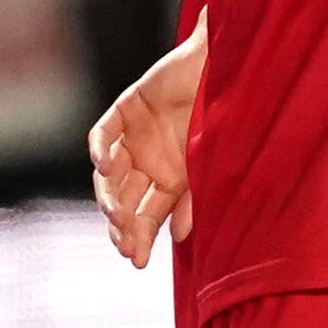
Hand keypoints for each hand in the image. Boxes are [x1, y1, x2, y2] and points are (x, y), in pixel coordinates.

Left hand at [90, 16, 203, 268]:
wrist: (228, 65)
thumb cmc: (225, 115)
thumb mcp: (208, 165)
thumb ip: (192, 198)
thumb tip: (177, 238)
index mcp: (171, 178)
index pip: (148, 215)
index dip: (141, 238)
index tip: (138, 261)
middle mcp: (149, 161)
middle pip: (125, 200)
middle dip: (122, 224)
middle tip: (123, 244)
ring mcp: (135, 136)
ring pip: (110, 174)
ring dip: (109, 195)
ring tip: (115, 214)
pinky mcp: (126, 109)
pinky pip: (104, 134)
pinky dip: (100, 150)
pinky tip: (104, 167)